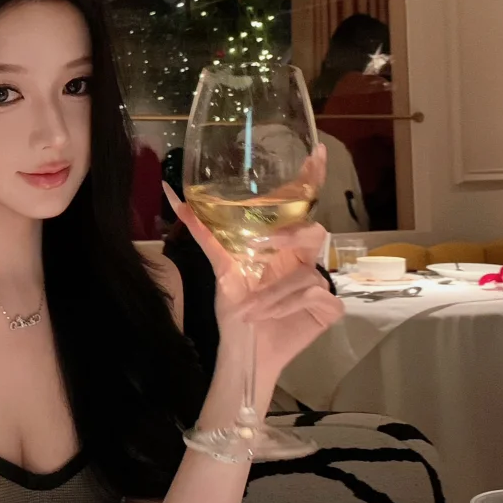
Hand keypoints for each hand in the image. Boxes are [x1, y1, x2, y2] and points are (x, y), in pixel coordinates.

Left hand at [163, 179, 341, 382]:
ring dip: (271, 293)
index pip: (302, 205)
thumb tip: (172, 195)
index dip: (311, 177)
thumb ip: (204, 232)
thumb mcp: (219, 267)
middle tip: (268, 245)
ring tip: (248, 309)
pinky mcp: (330, 307)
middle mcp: (305, 258)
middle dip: (290, 237)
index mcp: (284, 243)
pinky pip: (314, 295)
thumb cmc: (236, 310)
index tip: (315, 151)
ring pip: (305, 273)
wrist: (244, 351)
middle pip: (314, 231)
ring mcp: (321, 282)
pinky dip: (283, 306)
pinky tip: (267, 317)